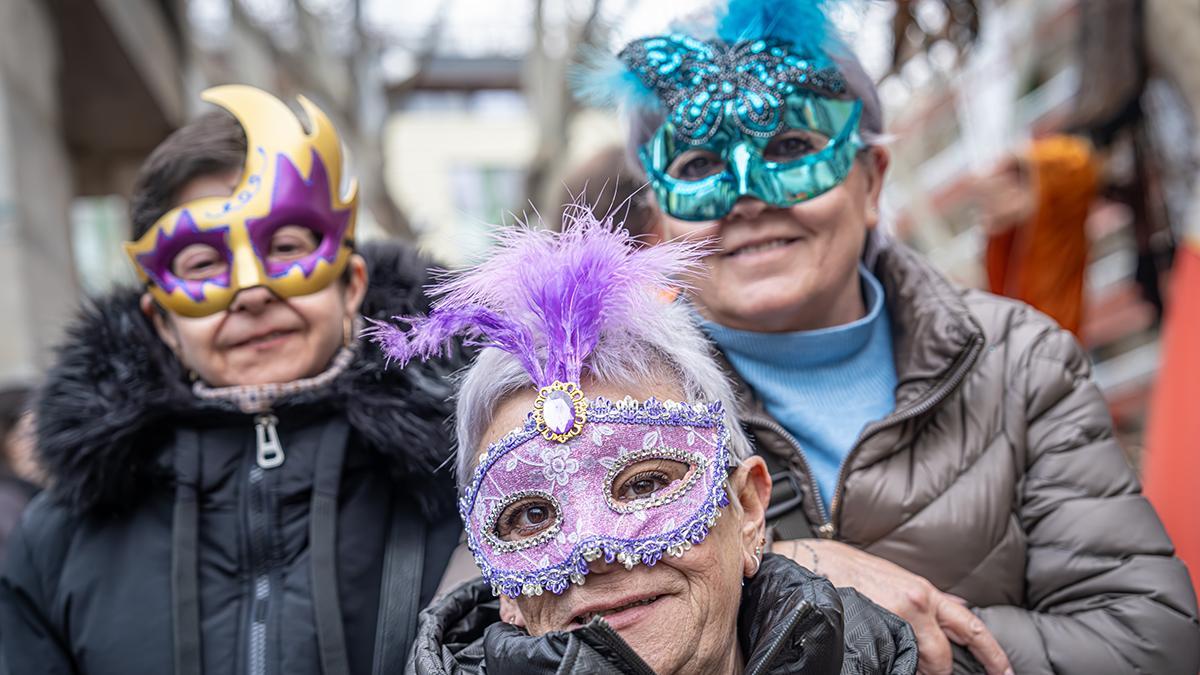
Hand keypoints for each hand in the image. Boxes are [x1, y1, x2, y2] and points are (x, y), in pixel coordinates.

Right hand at [774, 539, 1011, 674]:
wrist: (810, 562)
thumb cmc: (848, 567)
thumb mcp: (895, 576)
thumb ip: (927, 596)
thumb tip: (957, 604)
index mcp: (923, 591)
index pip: (969, 625)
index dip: (992, 652)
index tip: (1004, 671)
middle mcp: (915, 603)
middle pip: (945, 655)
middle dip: (942, 671)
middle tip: (934, 674)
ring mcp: (894, 618)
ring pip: (921, 660)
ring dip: (916, 667)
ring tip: (901, 662)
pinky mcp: (873, 629)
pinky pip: (894, 659)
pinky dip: (895, 663)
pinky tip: (883, 658)